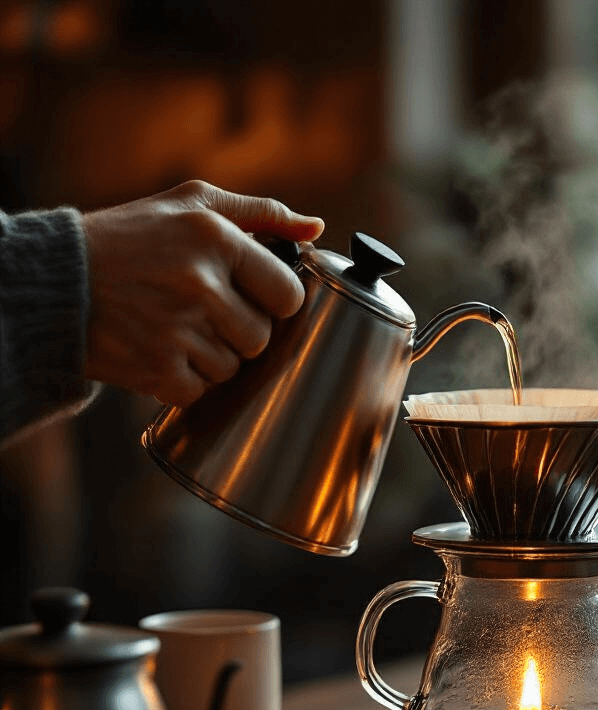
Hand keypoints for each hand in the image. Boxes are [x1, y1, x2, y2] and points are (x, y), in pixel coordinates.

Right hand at [82, 180, 323, 406]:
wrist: (55, 280)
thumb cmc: (130, 238)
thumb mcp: (192, 206)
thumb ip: (261, 214)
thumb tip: (315, 228)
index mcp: (217, 239)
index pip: (288, 294)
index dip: (275, 301)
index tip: (255, 297)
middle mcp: (201, 284)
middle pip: (261, 337)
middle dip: (240, 330)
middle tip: (204, 312)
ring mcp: (178, 329)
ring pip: (232, 367)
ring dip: (211, 356)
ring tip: (175, 327)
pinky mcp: (156, 368)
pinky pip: (199, 390)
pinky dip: (183, 380)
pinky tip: (160, 350)